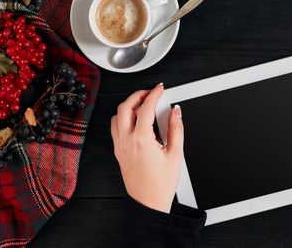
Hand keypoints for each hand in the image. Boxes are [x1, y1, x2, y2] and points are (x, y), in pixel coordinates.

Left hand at [111, 83, 183, 212]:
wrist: (148, 203)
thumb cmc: (161, 183)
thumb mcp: (175, 154)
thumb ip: (177, 129)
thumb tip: (176, 112)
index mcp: (141, 139)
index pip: (145, 108)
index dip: (154, 94)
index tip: (160, 89)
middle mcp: (126, 141)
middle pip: (125, 107)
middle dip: (138, 95)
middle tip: (151, 92)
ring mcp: (120, 146)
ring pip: (117, 116)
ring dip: (128, 105)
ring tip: (143, 104)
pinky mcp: (118, 152)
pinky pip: (115, 128)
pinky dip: (123, 118)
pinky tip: (135, 120)